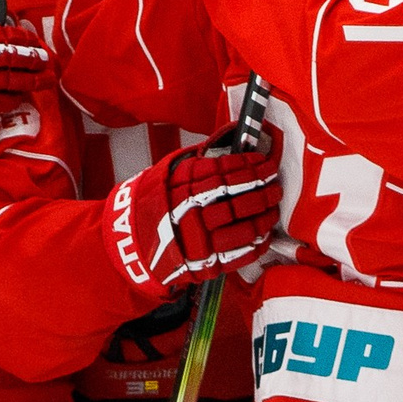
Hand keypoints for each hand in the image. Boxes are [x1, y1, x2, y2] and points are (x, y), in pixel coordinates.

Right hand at [0, 6, 53, 137]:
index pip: (10, 42)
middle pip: (14, 69)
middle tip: (49, 71)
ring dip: (24, 91)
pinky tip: (10, 110)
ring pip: (6, 94)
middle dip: (35, 70)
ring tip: (36, 89)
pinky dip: (0, 114)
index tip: (41, 49)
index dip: (29, 46)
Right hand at [102, 142, 282, 299]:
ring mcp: (199, 241)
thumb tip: (230, 136)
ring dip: (264, 217)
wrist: (128, 244)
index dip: (248, 166)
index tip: (263, 162)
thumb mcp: (167, 174)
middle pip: (238, 199)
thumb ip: (198, 159)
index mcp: (181, 187)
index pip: (224, 172)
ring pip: (244, 228)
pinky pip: (240, 254)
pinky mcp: (205, 265)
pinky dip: (257, 243)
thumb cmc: (153, 205)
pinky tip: (264, 233)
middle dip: (262, 189)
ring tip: (273, 208)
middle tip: (274, 184)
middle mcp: (191, 213)